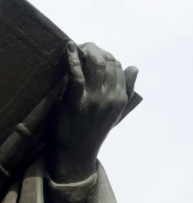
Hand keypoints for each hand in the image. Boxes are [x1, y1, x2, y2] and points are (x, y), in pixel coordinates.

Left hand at [47, 42, 137, 182]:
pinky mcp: (77, 102)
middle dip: (95, 50)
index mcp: (121, 98)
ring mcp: (95, 99)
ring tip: (76, 47)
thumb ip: (126, 91)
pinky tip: (68, 49)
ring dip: (86, 51)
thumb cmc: (91, 132)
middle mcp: (111, 96)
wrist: (74, 155)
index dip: (105, 54)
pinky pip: (77, 75)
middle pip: (108, 62)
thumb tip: (133, 68)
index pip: (119, 66)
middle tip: (83, 47)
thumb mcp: (114, 113)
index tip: (92, 51)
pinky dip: (73, 59)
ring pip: (96, 64)